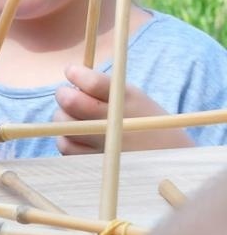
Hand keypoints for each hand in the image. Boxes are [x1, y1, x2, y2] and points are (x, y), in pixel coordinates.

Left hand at [54, 65, 189, 153]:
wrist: (171, 163)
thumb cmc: (146, 123)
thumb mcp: (135, 98)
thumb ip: (104, 86)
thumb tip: (69, 74)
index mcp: (128, 100)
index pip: (91, 82)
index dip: (75, 73)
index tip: (71, 71)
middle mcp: (115, 122)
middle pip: (71, 102)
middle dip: (64, 93)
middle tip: (67, 93)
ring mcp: (104, 145)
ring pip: (63, 123)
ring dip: (64, 117)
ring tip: (77, 117)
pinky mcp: (95, 163)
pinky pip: (65, 146)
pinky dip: (67, 138)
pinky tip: (80, 136)